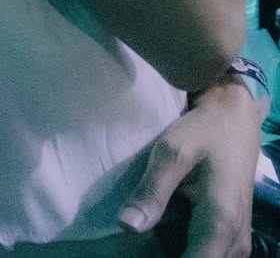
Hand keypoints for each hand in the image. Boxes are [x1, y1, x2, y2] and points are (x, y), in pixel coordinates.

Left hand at [120, 79, 258, 257]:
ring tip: (146, 238)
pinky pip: (208, 255)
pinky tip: (162, 232)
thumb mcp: (171, 152)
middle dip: (164, 257)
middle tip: (135, 243)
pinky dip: (187, 250)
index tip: (135, 252)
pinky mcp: (233, 237)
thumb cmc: (203, 132)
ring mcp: (237, 242)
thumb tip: (126, 226)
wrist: (234, 119)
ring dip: (176, 253)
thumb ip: (151, 191)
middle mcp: (235, 242)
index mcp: (220, 224)